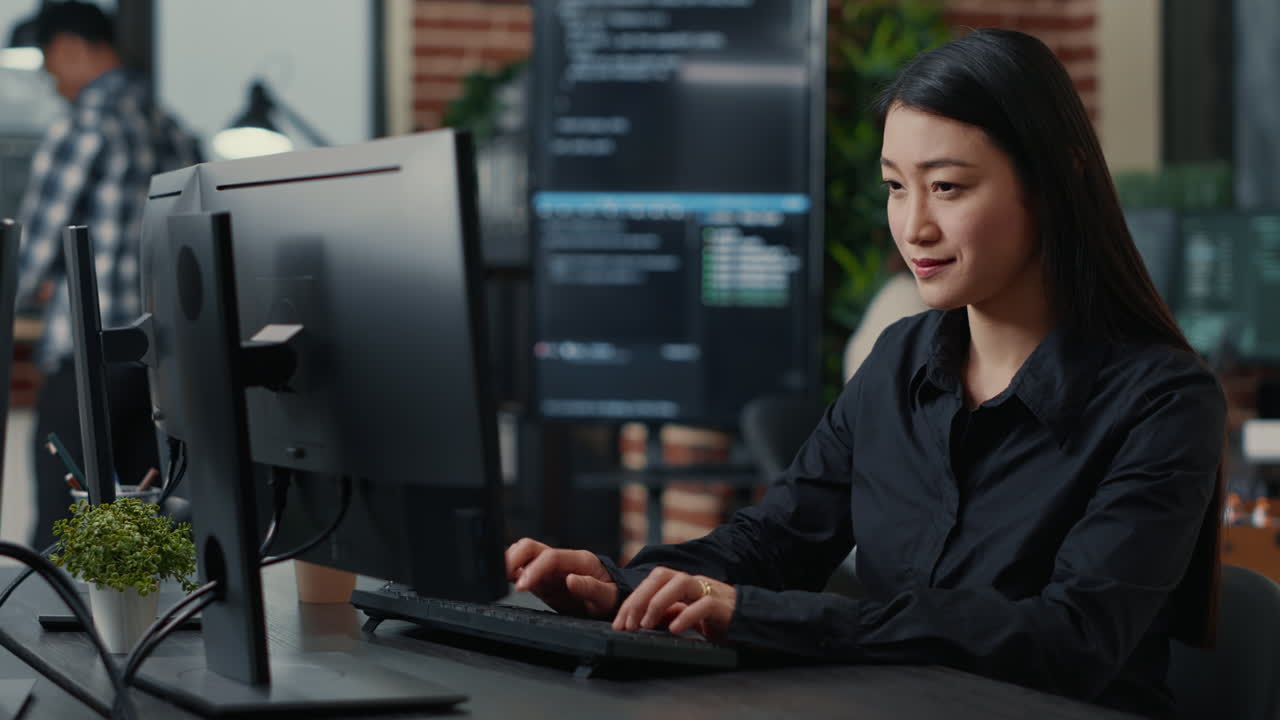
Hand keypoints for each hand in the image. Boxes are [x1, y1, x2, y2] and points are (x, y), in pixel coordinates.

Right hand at [505, 538, 616, 617]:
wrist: (611, 601)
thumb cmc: (611, 598)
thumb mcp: (607, 597)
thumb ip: (591, 588)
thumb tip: (571, 580)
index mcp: (579, 560)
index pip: (549, 557)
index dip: (533, 570)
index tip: (521, 587)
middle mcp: (562, 560)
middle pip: (530, 547)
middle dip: (513, 559)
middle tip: (503, 580)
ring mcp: (550, 568)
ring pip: (523, 553)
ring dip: (510, 563)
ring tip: (500, 580)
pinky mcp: (542, 578)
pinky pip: (522, 567)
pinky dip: (510, 570)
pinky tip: (504, 581)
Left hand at [612, 566, 735, 641]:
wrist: (748, 622)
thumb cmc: (713, 620)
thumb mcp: (683, 616)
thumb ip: (666, 614)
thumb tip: (637, 621)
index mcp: (680, 583)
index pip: (650, 583)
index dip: (632, 601)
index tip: (618, 624)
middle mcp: (691, 582)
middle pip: (660, 576)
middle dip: (639, 599)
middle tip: (628, 625)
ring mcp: (707, 590)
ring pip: (680, 584)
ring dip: (658, 603)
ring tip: (646, 625)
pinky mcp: (722, 604)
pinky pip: (703, 605)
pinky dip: (686, 616)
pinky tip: (674, 630)